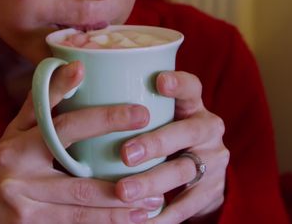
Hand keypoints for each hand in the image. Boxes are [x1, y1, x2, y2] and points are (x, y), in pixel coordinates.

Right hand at [0, 61, 165, 222]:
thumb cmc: (6, 159)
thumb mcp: (19, 128)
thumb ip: (47, 99)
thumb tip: (79, 64)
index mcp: (18, 146)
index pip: (66, 129)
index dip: (104, 119)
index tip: (141, 113)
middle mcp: (19, 178)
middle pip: (79, 181)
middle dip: (121, 180)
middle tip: (157, 170)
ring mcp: (25, 208)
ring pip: (81, 211)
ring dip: (119, 211)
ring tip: (152, 205)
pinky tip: (130, 222)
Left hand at [114, 71, 228, 222]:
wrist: (204, 173)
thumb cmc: (165, 134)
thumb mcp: (161, 116)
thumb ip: (135, 106)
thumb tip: (78, 88)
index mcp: (193, 105)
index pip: (192, 87)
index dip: (178, 83)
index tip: (159, 81)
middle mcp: (208, 129)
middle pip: (187, 132)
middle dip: (155, 143)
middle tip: (125, 154)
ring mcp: (213, 160)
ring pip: (184, 170)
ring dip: (152, 182)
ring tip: (123, 192)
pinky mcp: (212, 190)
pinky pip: (186, 205)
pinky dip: (162, 214)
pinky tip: (140, 219)